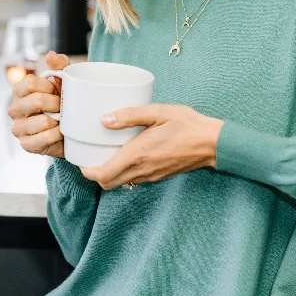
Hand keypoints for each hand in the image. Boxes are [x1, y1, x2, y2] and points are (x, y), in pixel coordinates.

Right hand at [8, 51, 70, 157]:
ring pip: (41, 122)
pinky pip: (42, 139)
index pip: (30, 83)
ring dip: (57, 121)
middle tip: (64, 107)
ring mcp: (18, 128)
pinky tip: (60, 133)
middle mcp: (14, 109)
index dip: (49, 86)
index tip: (57, 91)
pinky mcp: (26, 145)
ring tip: (62, 121)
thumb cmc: (63, 102)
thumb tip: (51, 56)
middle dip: (56, 104)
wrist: (71, 130)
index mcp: (19, 91)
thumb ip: (60, 65)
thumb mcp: (65, 81)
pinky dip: (55, 136)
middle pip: (36, 101)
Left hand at [79, 103, 224, 189]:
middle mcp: (142, 170)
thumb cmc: (188, 125)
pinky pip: (135, 179)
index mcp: (137, 155)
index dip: (87, 171)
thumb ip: (130, 115)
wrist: (213, 143)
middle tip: (92, 157)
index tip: (82, 160)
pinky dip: (126, 172)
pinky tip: (129, 155)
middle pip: (108, 183)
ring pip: (122, 183)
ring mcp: (151, 176)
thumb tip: (105, 119)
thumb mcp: (158, 112)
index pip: (103, 175)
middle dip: (96, 174)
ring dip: (111, 173)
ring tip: (109, 153)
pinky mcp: (159, 176)